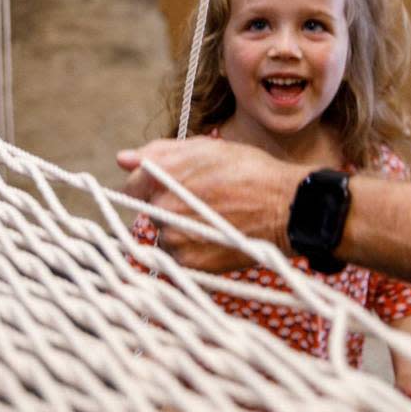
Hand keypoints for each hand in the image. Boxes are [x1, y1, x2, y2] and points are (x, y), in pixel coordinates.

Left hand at [118, 137, 307, 271]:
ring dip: (181, 229)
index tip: (174, 188)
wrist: (287, 208)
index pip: (132, 186)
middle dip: (170, 206)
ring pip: (164, 234)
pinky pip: (178, 256)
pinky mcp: (188, 261)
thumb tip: (123, 160)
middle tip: (204, 202)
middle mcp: (161, 205)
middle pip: (150, 210)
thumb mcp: (206, 149)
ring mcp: (173, 236)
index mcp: (161, 173)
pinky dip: (193, 249)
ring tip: (214, 219)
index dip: (152, 186)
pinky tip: (216, 237)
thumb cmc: (250, 172)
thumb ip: (159, 151)